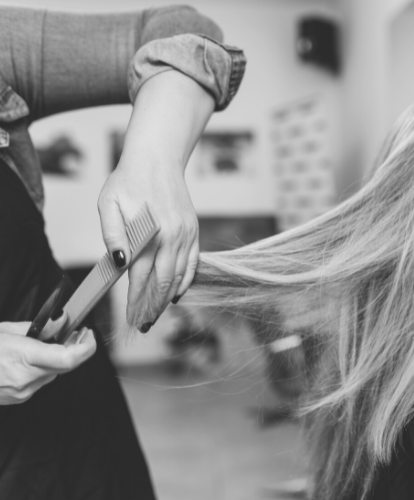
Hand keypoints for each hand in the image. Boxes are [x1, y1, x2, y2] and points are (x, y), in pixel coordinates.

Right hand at [0, 314, 95, 404]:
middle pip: (66, 365)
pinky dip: (45, 367)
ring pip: (54, 373)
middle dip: (76, 348)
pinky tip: (38, 356)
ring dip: (59, 357)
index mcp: (22, 357)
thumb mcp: (6, 330)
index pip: (69, 358)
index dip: (86, 347)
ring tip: (56, 341)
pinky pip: (41, 381)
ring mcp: (21, 392)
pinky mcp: (18, 398)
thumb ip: (39, 328)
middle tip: (77, 332)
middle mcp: (25, 378)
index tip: (89, 335)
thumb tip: (61, 322)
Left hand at [98, 70, 214, 330]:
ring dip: (169, 298)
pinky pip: (193, 263)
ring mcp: (186, 235)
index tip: (132, 320)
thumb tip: (119, 262)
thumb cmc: (128, 181)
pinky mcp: (193, 231)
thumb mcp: (108, 203)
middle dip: (154, 307)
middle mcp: (171, 238)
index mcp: (149, 234)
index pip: (142, 278)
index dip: (136, 302)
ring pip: (180, 276)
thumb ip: (113, 234)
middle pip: (164, 283)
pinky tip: (178, 293)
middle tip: (145, 324)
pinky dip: (186, 281)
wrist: (157, 159)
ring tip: (158, 314)